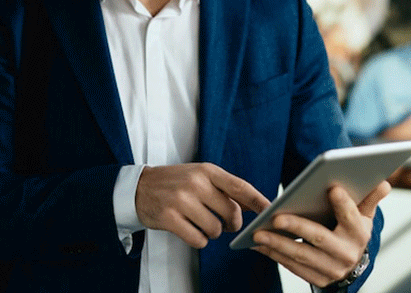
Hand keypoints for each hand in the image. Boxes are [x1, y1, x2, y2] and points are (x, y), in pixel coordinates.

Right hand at [135, 163, 269, 248]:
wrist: (139, 187)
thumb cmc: (176, 182)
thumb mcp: (200, 176)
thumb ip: (226, 189)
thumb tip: (258, 205)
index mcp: (207, 170)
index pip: (240, 187)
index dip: (259, 202)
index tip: (271, 212)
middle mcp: (195, 183)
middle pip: (231, 213)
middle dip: (232, 224)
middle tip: (224, 223)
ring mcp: (181, 200)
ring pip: (215, 229)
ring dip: (212, 232)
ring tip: (200, 222)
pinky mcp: (169, 218)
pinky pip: (198, 240)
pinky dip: (198, 240)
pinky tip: (189, 229)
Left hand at [251, 181, 390, 288]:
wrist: (351, 265)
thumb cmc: (351, 230)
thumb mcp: (363, 215)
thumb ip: (369, 198)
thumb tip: (383, 182)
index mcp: (359, 233)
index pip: (352, 217)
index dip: (343, 204)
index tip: (332, 188)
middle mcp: (347, 254)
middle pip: (319, 238)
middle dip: (296, 226)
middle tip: (275, 216)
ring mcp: (331, 269)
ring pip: (301, 255)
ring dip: (277, 244)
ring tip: (258, 233)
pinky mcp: (318, 279)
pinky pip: (293, 267)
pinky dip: (274, 255)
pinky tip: (259, 244)